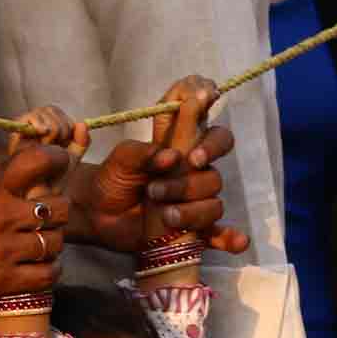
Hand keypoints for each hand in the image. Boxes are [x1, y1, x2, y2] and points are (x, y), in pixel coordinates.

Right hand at [0, 109, 79, 300]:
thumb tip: (32, 165)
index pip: (38, 161)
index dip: (56, 160)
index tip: (59, 163)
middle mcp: (0, 214)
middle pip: (58, 207)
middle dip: (58, 210)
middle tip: (50, 215)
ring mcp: (2, 250)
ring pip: (55, 241)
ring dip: (53, 241)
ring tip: (42, 242)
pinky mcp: (3, 280)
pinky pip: (48, 273)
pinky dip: (50, 269)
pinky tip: (41, 265)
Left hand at [84, 79, 249, 256]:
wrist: (99, 215)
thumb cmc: (112, 179)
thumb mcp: (121, 159)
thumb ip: (142, 151)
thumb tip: (171, 158)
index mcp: (177, 146)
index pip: (201, 120)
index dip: (205, 103)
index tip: (207, 94)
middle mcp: (192, 170)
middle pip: (216, 159)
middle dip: (204, 159)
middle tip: (189, 163)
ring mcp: (195, 199)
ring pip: (213, 199)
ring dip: (190, 206)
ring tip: (163, 213)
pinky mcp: (193, 229)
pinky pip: (218, 233)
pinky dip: (229, 237)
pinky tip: (238, 243)